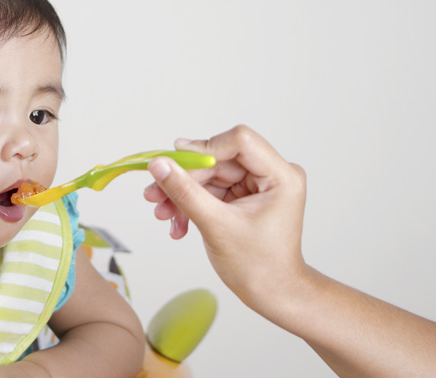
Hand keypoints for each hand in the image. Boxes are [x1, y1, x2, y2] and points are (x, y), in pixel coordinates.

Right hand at [144, 125, 308, 311]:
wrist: (271, 294)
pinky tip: (177, 223)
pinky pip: (210, 190)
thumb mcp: (216, 225)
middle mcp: (272, 174)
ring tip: (161, 213)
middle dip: (184, 178)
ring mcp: (258, 185)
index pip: (239, 141)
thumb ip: (185, 191)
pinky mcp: (244, 197)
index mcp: (281, 176)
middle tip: (153, 194)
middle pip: (218, 159)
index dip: (204, 149)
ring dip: (182, 193)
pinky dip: (191, 204)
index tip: (173, 164)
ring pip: (209, 175)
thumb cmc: (258, 267)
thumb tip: (158, 164)